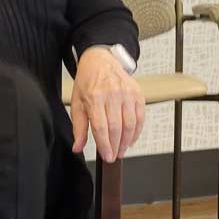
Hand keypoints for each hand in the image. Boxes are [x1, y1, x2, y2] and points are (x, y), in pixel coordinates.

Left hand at [70, 48, 144, 162]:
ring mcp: (127, 93)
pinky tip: (131, 139)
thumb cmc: (87, 82)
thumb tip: (77, 147)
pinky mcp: (137, 93)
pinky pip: (140, 116)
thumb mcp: (77, 103)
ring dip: (127, 141)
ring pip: (130, 123)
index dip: (105, 145)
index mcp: (95, 97)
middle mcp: (112, 94)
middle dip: (116, 146)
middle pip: (116, 127)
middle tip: (114, 156)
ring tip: (121, 150)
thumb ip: (78, 128)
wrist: (100, 61)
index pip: (101, 127)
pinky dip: (137, 131)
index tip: (107, 156)